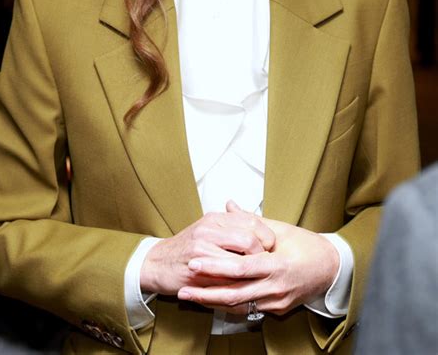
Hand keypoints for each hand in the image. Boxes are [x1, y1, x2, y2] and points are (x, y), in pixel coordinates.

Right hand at [140, 207, 275, 295]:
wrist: (157, 263)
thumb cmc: (186, 248)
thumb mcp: (208, 230)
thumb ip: (231, 227)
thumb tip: (260, 228)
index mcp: (215, 219)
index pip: (251, 221)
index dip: (266, 236)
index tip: (270, 247)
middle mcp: (209, 229)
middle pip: (248, 238)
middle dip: (261, 255)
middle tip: (266, 265)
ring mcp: (202, 249)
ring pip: (239, 260)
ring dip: (252, 273)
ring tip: (258, 279)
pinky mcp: (197, 269)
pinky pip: (225, 280)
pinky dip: (238, 287)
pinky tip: (244, 291)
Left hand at [177, 202, 339, 315]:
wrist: (332, 269)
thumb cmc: (307, 246)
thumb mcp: (281, 228)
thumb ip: (251, 220)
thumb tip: (229, 205)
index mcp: (277, 264)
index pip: (240, 268)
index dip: (215, 267)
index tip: (194, 262)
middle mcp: (276, 287)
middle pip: (235, 293)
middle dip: (206, 291)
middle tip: (184, 286)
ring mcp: (276, 302)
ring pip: (239, 306)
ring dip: (213, 302)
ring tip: (191, 296)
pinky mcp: (277, 310)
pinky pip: (248, 310)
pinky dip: (229, 305)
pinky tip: (211, 300)